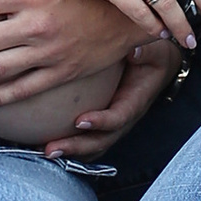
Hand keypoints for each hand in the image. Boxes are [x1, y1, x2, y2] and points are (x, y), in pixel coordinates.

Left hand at [38, 37, 178, 159]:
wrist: (158, 64)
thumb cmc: (152, 54)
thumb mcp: (152, 49)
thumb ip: (143, 51)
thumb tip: (132, 51)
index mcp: (136, 101)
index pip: (119, 117)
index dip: (101, 122)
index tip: (80, 121)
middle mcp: (124, 117)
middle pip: (102, 140)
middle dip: (77, 147)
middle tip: (51, 148)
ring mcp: (113, 123)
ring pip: (93, 145)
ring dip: (70, 151)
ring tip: (44, 151)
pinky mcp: (103, 122)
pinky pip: (87, 139)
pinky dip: (69, 146)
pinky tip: (42, 142)